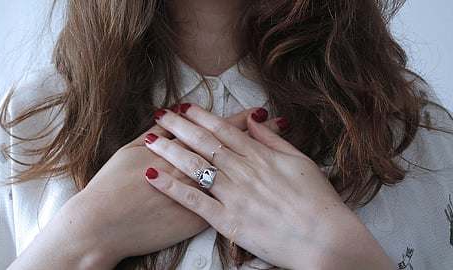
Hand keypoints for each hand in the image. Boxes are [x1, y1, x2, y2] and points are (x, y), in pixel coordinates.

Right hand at [8, 107, 285, 269]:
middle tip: (277, 122)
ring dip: (258, 160)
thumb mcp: (131, 150)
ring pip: (236, 175)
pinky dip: (245, 192)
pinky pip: (226, 204)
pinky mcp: (198, 220)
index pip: (218, 130)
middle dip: (257, 134)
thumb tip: (173, 116)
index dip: (241, 119)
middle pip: (233, 148)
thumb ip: (156, 133)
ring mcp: (199, 197)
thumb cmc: (112, 186)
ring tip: (276, 152)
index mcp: (181, 149)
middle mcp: (195, 171)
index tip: (260, 111)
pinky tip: (259, 188)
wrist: (103, 225)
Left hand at [144, 104, 394, 269]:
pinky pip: (193, 201)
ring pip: (195, 166)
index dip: (201, 116)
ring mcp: (234, 195)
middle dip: (179, 126)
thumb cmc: (318, 201)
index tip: (184, 107)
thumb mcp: (301, 162)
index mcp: (261, 156)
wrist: (325, 240)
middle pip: (204, 142)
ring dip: (170, 150)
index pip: (224, 130)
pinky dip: (171, 187)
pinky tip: (152, 176)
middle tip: (160, 114)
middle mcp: (243, 171)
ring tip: (150, 138)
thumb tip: (256, 119)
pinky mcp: (227, 220)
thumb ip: (274, 140)